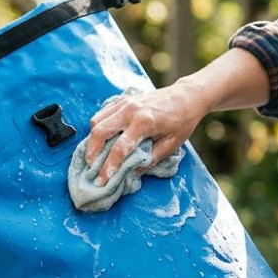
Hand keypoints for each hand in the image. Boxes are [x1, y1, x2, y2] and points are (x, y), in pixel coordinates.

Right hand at [84, 83, 205, 184]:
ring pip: (97, 121)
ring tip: (93, 156)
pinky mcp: (123, 100)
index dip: (109, 167)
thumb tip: (131, 174)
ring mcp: (124, 103)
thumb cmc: (182, 122)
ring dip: (92, 140)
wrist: (186, 97)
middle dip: (92, 152)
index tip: (102, 180)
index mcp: (144, 123)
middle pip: (100, 131)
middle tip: (91, 168)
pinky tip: (100, 139)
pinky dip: (97, 127)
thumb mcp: (171, 144)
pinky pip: (102, 114)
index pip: (119, 148)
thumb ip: (151, 159)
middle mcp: (130, 111)